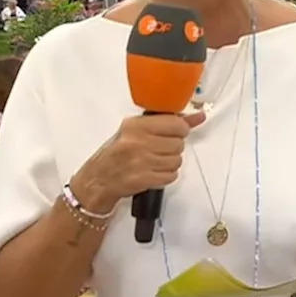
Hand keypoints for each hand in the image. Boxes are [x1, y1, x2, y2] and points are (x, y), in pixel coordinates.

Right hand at [69, 111, 207, 212]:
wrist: (97, 180)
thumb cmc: (117, 153)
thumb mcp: (137, 131)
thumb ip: (168, 122)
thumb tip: (198, 116)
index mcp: (135, 125)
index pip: (176, 124)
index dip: (180, 130)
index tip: (174, 133)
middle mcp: (138, 141)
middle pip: (179, 144)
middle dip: (172, 148)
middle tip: (158, 150)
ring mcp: (141, 161)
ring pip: (177, 160)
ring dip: (170, 163)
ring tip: (154, 162)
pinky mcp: (144, 179)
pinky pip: (171, 175)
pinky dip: (166, 176)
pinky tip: (153, 172)